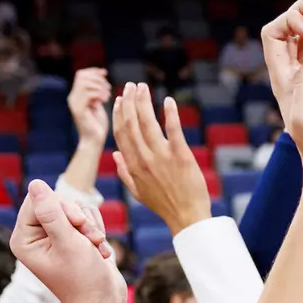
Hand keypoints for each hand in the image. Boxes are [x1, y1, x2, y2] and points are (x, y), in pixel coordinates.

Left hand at [10, 179, 122, 302]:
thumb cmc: (84, 280)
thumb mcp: (68, 244)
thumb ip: (52, 213)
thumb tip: (35, 183)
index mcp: (23, 239)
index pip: (39, 200)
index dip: (62, 206)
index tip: (78, 225)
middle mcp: (35, 236)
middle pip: (58, 201)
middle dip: (80, 218)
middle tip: (89, 241)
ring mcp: (55, 236)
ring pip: (76, 208)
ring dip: (91, 227)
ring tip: (95, 249)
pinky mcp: (72, 238)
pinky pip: (86, 217)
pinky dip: (96, 231)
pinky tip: (98, 251)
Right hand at [68, 67, 112, 146]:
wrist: (94, 142)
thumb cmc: (98, 125)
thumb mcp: (98, 103)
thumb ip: (97, 92)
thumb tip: (101, 77)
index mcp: (76, 95)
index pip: (81, 74)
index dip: (94, 71)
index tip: (105, 73)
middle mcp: (73, 98)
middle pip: (82, 76)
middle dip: (98, 79)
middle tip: (108, 88)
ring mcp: (74, 104)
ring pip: (85, 83)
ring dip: (100, 87)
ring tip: (107, 96)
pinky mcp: (78, 111)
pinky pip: (88, 94)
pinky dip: (99, 94)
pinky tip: (104, 100)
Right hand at [112, 82, 211, 235]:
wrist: (187, 216)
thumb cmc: (163, 205)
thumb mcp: (138, 192)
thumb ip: (124, 172)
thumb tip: (115, 155)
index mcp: (133, 166)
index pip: (121, 134)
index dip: (119, 114)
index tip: (120, 100)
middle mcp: (144, 159)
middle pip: (132, 123)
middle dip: (129, 101)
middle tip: (131, 85)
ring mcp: (162, 156)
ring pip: (148, 122)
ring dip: (144, 101)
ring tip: (142, 87)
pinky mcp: (181, 155)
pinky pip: (174, 129)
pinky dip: (170, 113)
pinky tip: (168, 100)